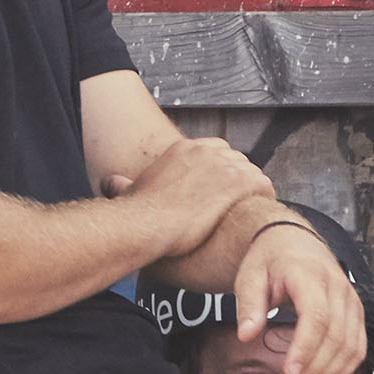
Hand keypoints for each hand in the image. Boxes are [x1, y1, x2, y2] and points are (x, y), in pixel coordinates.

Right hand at [105, 137, 274, 254]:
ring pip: (251, 172)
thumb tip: (109, 182)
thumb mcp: (129, 191)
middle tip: (233, 203)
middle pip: (236, 159)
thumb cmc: (139, 214)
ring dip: (250, 190)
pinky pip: (264, 185)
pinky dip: (263, 198)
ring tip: (245, 210)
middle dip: (237, 179)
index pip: (215, 150)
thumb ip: (123, 183)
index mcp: (183, 148)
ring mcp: (224, 164)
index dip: (220, 171)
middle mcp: (205, 150)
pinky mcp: (239, 182)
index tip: (217, 189)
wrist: (149, 225)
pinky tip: (254, 213)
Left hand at [232, 221, 364, 373]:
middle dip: (313, 368)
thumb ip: (248, 305)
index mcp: (310, 276)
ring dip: (329, 373)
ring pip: (351, 346)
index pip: (316, 318)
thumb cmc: (270, 259)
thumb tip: (246, 334)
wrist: (294, 241)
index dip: (305, 350)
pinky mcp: (357, 314)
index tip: (289, 373)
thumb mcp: (250, 275)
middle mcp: (338, 288)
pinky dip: (344, 368)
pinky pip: (358, 347)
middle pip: (335, 337)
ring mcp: (352, 302)